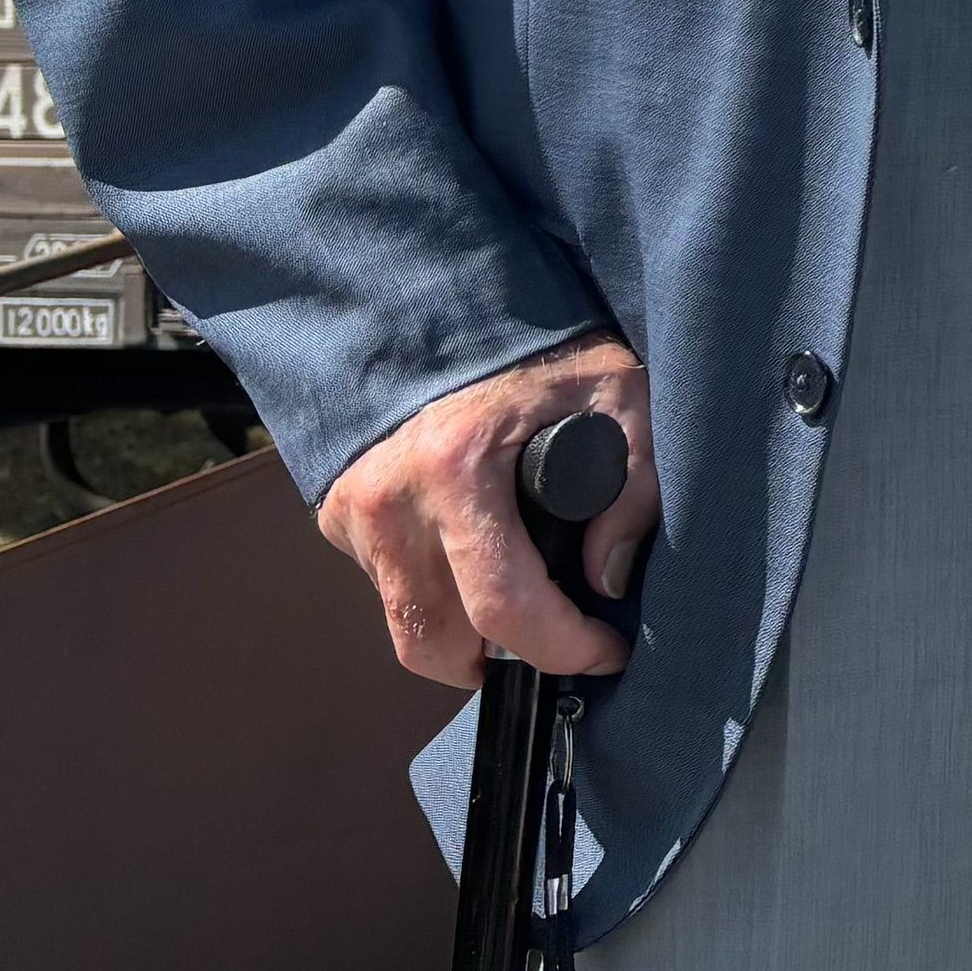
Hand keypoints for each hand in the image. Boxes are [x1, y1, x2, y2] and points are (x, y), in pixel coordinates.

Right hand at [314, 334, 659, 689]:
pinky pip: (386, 588)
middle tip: (557, 639)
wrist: (451, 310)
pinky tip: (470, 560)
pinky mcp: (337, 515)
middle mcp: (391, 499)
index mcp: (458, 467)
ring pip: (406, 626)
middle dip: (505, 660)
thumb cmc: (545, 352)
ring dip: (463, 635)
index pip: (503, 607)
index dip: (563, 648)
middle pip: (439, 641)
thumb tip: (606, 580)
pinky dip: (432, 595)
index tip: (606, 652)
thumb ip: (634, 486)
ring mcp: (354, 510)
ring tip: (519, 606)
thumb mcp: (619, 396)